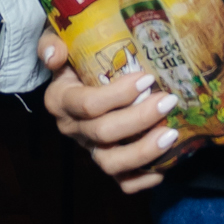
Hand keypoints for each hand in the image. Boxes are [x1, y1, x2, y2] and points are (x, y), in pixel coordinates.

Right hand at [37, 34, 180, 195]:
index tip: (147, 78)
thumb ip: (52, 43)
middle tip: (169, 100)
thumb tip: (56, 53)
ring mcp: (90, 148)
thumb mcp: (58, 41)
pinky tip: (164, 167)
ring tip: (172, 134)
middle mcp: (72, 128)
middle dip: (140, 118)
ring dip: (144, 151)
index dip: (118, 95)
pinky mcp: (107, 161)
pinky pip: (122, 182)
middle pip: (104, 133)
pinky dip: (143, 179)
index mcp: (60, 100)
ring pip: (112, 163)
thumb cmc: (75, 55)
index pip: (88, 104)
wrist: (78, 74)